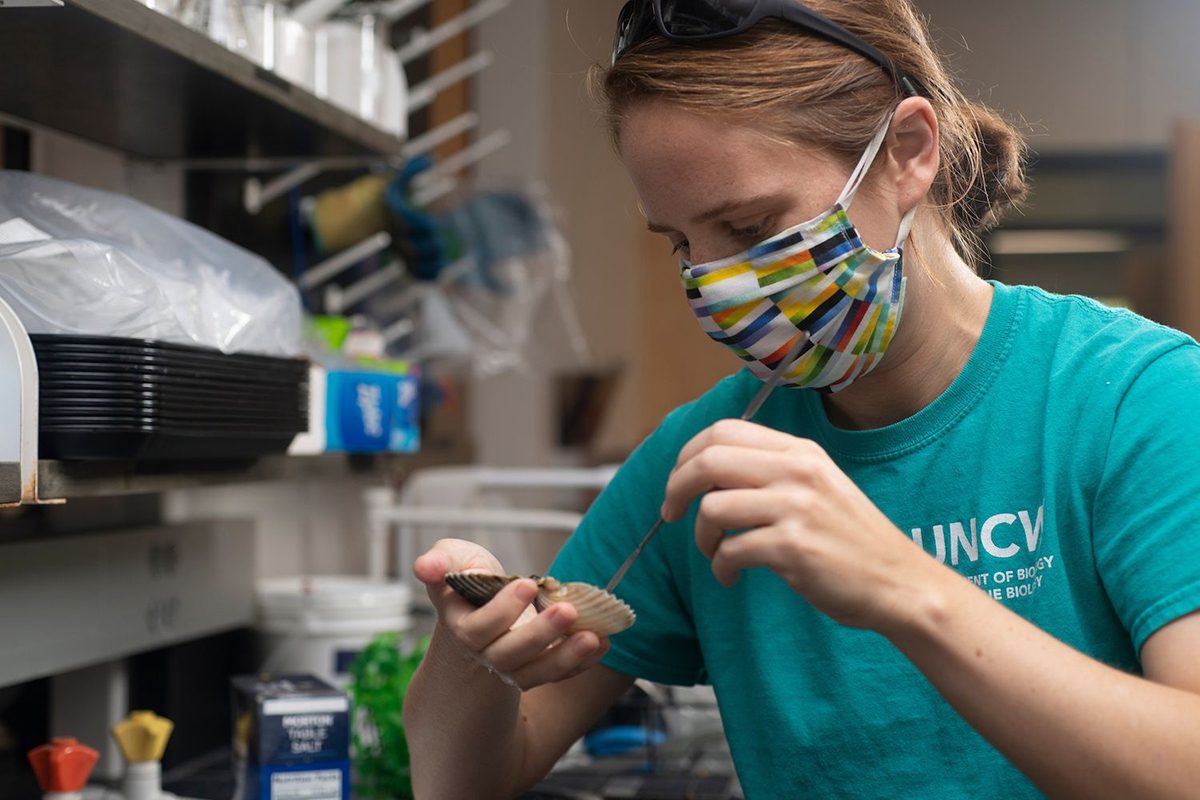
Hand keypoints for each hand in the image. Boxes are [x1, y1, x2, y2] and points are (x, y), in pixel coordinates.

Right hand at [413, 538, 610, 690]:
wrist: (482, 606)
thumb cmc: (468, 579)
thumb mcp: (454, 559)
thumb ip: (440, 561)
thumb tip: (425, 566)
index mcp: (461, 627)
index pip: (478, 630)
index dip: (502, 611)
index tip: (525, 583)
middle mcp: (486, 653)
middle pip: (510, 656)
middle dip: (539, 635)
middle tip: (568, 610)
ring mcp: (514, 665)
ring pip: (537, 672)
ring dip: (567, 657)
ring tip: (592, 637)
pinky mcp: (538, 668)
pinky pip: (560, 673)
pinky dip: (583, 661)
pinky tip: (603, 642)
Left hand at [660, 420, 938, 632]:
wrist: (900, 583)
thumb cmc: (850, 541)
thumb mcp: (817, 486)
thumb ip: (770, 473)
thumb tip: (703, 475)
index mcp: (799, 451)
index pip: (723, 430)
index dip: (687, 455)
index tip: (679, 483)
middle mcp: (797, 471)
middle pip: (708, 461)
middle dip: (676, 488)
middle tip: (671, 514)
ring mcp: (796, 507)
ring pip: (713, 508)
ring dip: (700, 537)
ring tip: (713, 554)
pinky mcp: (793, 547)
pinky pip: (730, 551)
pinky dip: (720, 568)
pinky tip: (730, 576)